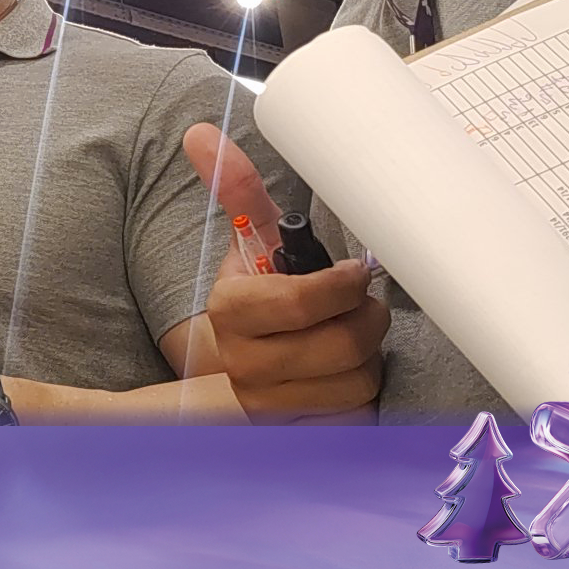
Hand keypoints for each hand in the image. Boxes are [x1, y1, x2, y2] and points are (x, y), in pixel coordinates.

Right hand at [184, 123, 386, 422]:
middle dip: (366, 320)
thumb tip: (200, 132)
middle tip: (361, 306)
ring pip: (358, 380)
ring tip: (348, 337)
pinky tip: (343, 373)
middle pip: (343, 345)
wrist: (238, 366)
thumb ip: (234, 187)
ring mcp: (270, 407)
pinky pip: (358, 412)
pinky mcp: (297, 435)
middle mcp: (243, 365)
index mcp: (230, 311)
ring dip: (368, 356)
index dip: (342, 287)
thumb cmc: (259, 296)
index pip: (302, 303)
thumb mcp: (250, 240)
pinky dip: (362, 389)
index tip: (356, 274)